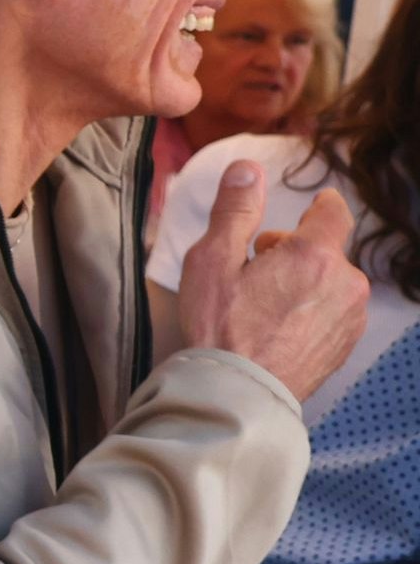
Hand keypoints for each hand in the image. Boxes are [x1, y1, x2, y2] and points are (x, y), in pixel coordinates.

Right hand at [176, 166, 368, 401]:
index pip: (333, 212)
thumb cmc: (219, 327)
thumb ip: (235, 210)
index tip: (312, 208)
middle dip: (295, 254)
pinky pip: (333, 313)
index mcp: (314, 255)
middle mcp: (345, 282)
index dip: (320, 207)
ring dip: (306, 284)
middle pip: (325, 251)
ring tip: (265, 307)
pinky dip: (312, 313)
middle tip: (255, 273)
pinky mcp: (346, 344)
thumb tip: (248, 168)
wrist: (237, 394)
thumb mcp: (212, 260)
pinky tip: (277, 330)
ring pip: (331, 283)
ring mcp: (350, 316)